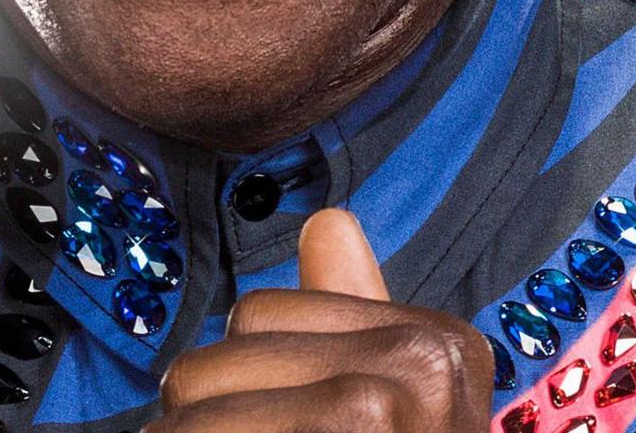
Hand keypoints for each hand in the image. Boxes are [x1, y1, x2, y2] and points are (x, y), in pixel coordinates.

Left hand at [149, 208, 497, 430]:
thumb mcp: (392, 404)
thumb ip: (353, 316)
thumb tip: (326, 222)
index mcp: (437, 342)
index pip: (261, 311)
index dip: (232, 378)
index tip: (244, 422)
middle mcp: (427, 356)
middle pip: (229, 344)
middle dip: (198, 411)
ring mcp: (395, 392)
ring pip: (200, 385)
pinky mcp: (365, 417)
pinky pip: (212, 425)